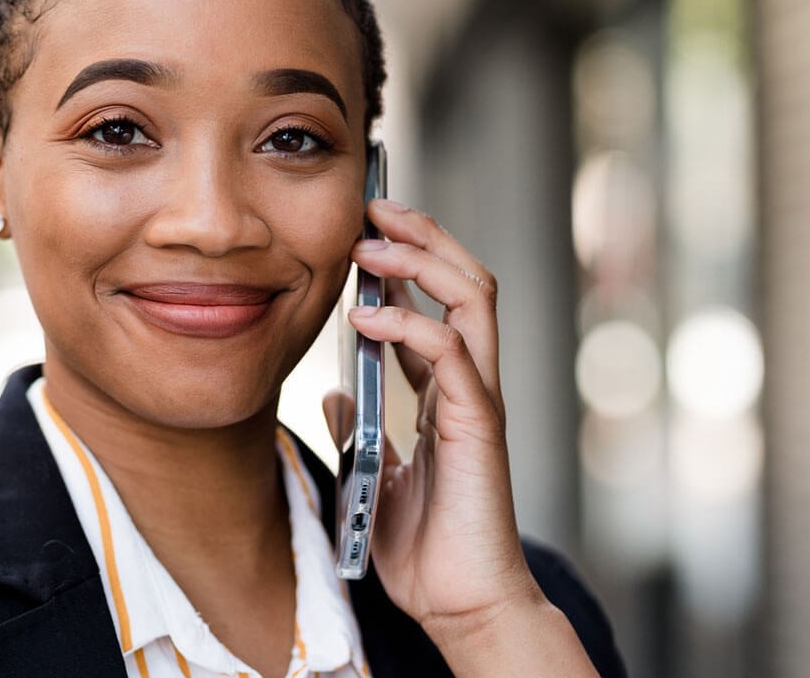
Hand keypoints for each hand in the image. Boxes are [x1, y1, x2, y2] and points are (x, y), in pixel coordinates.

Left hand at [325, 199, 539, 634]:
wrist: (457, 603)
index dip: (405, 262)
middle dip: (423, 236)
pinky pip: (452, 354)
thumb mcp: (374, 473)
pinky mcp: (478, 424)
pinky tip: (368, 316)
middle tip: (375, 206)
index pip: (436, 303)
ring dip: (421, 260)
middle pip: (464, 282)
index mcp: (446, 391)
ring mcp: (479, 400)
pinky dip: (410, 325)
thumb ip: (361, 425)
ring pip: (471, 299)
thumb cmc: (426, 545)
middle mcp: (469, 384)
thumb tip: (331, 390)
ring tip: (371, 240)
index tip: (363, 229)